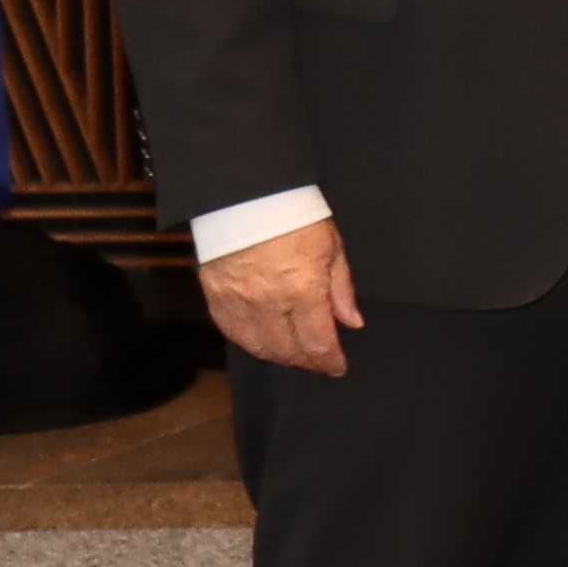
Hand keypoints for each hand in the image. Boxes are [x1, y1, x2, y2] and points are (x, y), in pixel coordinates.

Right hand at [201, 217, 361, 377]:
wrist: (245, 199)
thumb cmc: (295, 218)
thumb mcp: (332, 248)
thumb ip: (341, 290)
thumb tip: (352, 322)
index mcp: (302, 291)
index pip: (317, 343)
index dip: (329, 361)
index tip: (337, 368)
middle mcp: (268, 303)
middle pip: (287, 351)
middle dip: (306, 361)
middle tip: (318, 362)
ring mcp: (238, 303)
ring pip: (258, 347)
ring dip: (278, 356)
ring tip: (294, 354)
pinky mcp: (215, 298)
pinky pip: (232, 334)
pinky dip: (250, 343)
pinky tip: (263, 342)